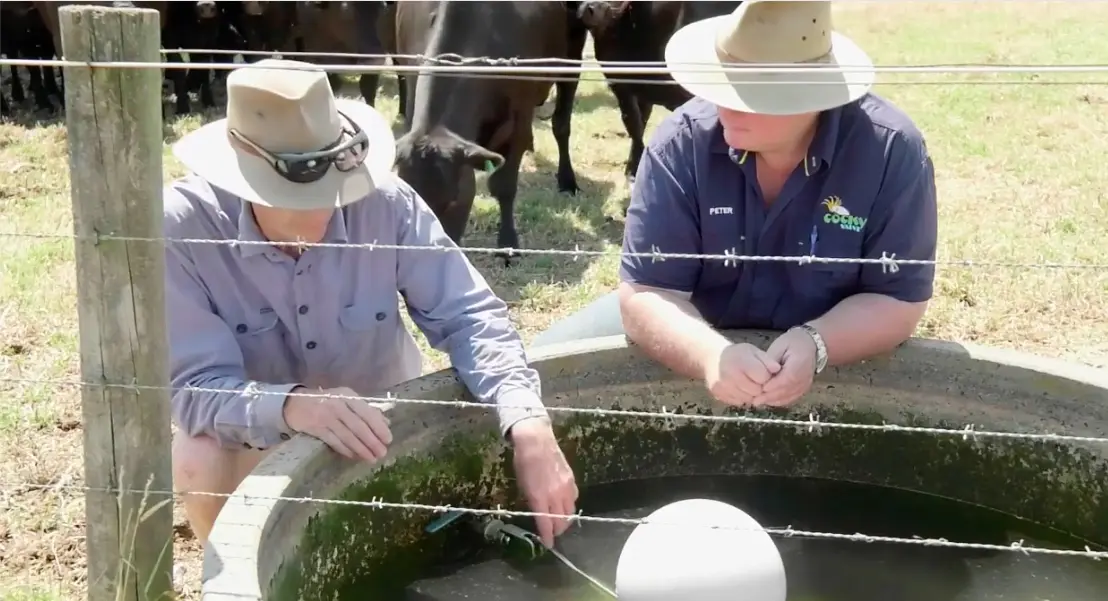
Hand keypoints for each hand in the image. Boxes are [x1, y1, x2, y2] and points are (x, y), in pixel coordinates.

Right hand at [283, 386, 392, 462]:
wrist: (294, 404)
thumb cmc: (327, 402)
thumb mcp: (346, 400)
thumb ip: (366, 410)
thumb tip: (386, 422)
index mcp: (348, 395)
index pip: (367, 412)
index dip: (379, 427)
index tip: (388, 440)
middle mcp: (338, 404)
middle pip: (359, 426)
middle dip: (372, 441)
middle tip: (382, 453)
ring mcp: (326, 416)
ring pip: (348, 436)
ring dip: (361, 449)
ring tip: (371, 458)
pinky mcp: (316, 428)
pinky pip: (335, 442)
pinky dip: (346, 450)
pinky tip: (354, 456)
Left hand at [510, 417, 577, 547]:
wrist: (536, 440)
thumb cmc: (523, 462)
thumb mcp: (523, 485)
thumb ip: (533, 502)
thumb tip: (539, 514)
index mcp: (539, 498)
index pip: (547, 524)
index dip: (548, 537)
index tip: (548, 544)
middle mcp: (555, 495)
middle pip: (561, 521)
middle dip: (557, 530)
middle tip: (552, 532)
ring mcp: (566, 487)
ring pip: (570, 511)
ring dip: (565, 519)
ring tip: (559, 521)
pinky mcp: (572, 479)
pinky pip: (574, 498)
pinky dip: (569, 505)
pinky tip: (564, 503)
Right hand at [703, 342, 781, 405]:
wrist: (712, 358)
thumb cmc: (737, 354)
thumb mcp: (753, 351)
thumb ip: (766, 360)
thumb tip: (777, 370)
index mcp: (741, 362)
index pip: (763, 378)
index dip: (767, 376)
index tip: (764, 372)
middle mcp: (730, 375)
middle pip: (756, 391)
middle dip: (760, 387)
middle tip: (756, 379)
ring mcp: (723, 386)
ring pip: (748, 399)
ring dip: (752, 394)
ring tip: (748, 383)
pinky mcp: (718, 395)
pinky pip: (738, 402)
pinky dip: (742, 397)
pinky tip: (739, 388)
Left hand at [753, 328, 817, 406]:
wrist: (809, 345)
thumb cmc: (792, 343)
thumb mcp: (779, 346)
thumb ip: (771, 360)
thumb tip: (762, 374)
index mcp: (801, 363)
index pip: (788, 378)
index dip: (774, 385)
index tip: (760, 389)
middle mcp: (805, 377)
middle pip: (788, 390)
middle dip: (770, 396)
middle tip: (755, 400)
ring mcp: (805, 385)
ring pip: (789, 397)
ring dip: (773, 400)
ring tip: (758, 402)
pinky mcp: (803, 390)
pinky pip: (791, 398)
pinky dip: (779, 401)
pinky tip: (767, 401)